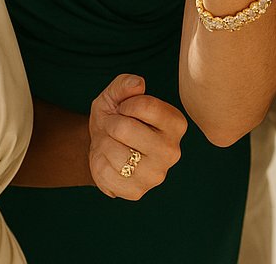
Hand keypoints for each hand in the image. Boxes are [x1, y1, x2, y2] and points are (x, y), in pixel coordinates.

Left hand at [88, 74, 186, 200]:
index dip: (125, 104)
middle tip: (113, 127)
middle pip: (126, 129)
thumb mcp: (117, 94)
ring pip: (114, 152)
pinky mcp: (137, 192)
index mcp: (176, 124)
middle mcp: (173, 151)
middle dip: (111, 124)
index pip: (146, 106)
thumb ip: (126, 83)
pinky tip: (108, 161)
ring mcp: (156, 175)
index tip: (124, 109)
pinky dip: (99, 163)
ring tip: (109, 142)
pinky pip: (105, 174)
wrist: (102, 145)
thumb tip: (138, 84)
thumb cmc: (115, 116)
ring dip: (103, 143)